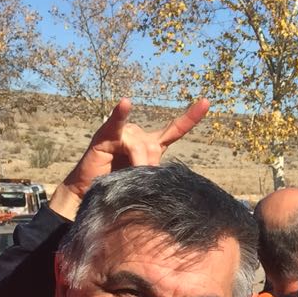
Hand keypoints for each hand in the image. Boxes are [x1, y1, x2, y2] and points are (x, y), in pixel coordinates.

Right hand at [50, 97, 211, 216]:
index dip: (190, 117)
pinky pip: (115, 124)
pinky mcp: (104, 136)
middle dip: (148, 167)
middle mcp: (139, 136)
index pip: (174, 129)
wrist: (90, 194)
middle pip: (153, 147)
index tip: (206, 102)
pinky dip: (120, 114)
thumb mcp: (141, 182)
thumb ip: (153, 175)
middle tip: (139, 183)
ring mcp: (122, 134)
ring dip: (136, 164)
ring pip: (139, 145)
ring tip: (127, 177)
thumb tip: (155, 172)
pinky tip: (126, 103)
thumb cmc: (117, 188)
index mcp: (151, 145)